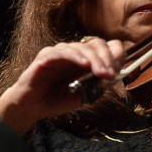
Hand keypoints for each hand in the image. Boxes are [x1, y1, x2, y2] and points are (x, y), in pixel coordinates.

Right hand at [0, 38, 125, 133]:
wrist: (32, 107)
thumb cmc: (57, 100)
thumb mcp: (84, 95)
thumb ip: (98, 86)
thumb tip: (114, 76)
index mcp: (86, 59)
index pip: (106, 47)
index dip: (115, 55)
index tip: (119, 71)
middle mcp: (75, 52)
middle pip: (96, 44)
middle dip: (107, 59)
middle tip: (111, 75)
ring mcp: (60, 52)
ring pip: (81, 47)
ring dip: (95, 60)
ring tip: (102, 73)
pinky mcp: (46, 56)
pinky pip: (62, 52)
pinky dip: (75, 57)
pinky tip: (84, 64)